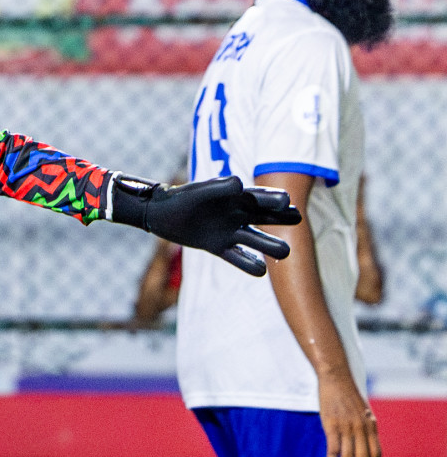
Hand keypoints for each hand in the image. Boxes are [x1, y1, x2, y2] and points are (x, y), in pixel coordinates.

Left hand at [113, 175, 300, 276]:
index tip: (285, 201)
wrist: (160, 214)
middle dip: (282, 219)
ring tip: (285, 252)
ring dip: (270, 245)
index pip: (261, 197)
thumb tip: (240, 184)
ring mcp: (230, 232)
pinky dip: (249, 264)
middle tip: (297, 220)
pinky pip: (238, 257)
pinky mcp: (219, 247)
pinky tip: (260, 271)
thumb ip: (218, 188)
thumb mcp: (198, 192)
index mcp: (236, 197)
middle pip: (267, 218)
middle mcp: (238, 214)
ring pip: (257, 240)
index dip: (274, 199)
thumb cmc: (181, 198)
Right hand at [319, 371, 380, 456]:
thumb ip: (366, 428)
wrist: (336, 378)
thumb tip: (367, 445)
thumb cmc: (348, 395)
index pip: (376, 455)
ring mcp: (347, 427)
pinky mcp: (331, 424)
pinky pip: (334, 448)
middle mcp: (362, 429)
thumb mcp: (364, 412)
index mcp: (371, 427)